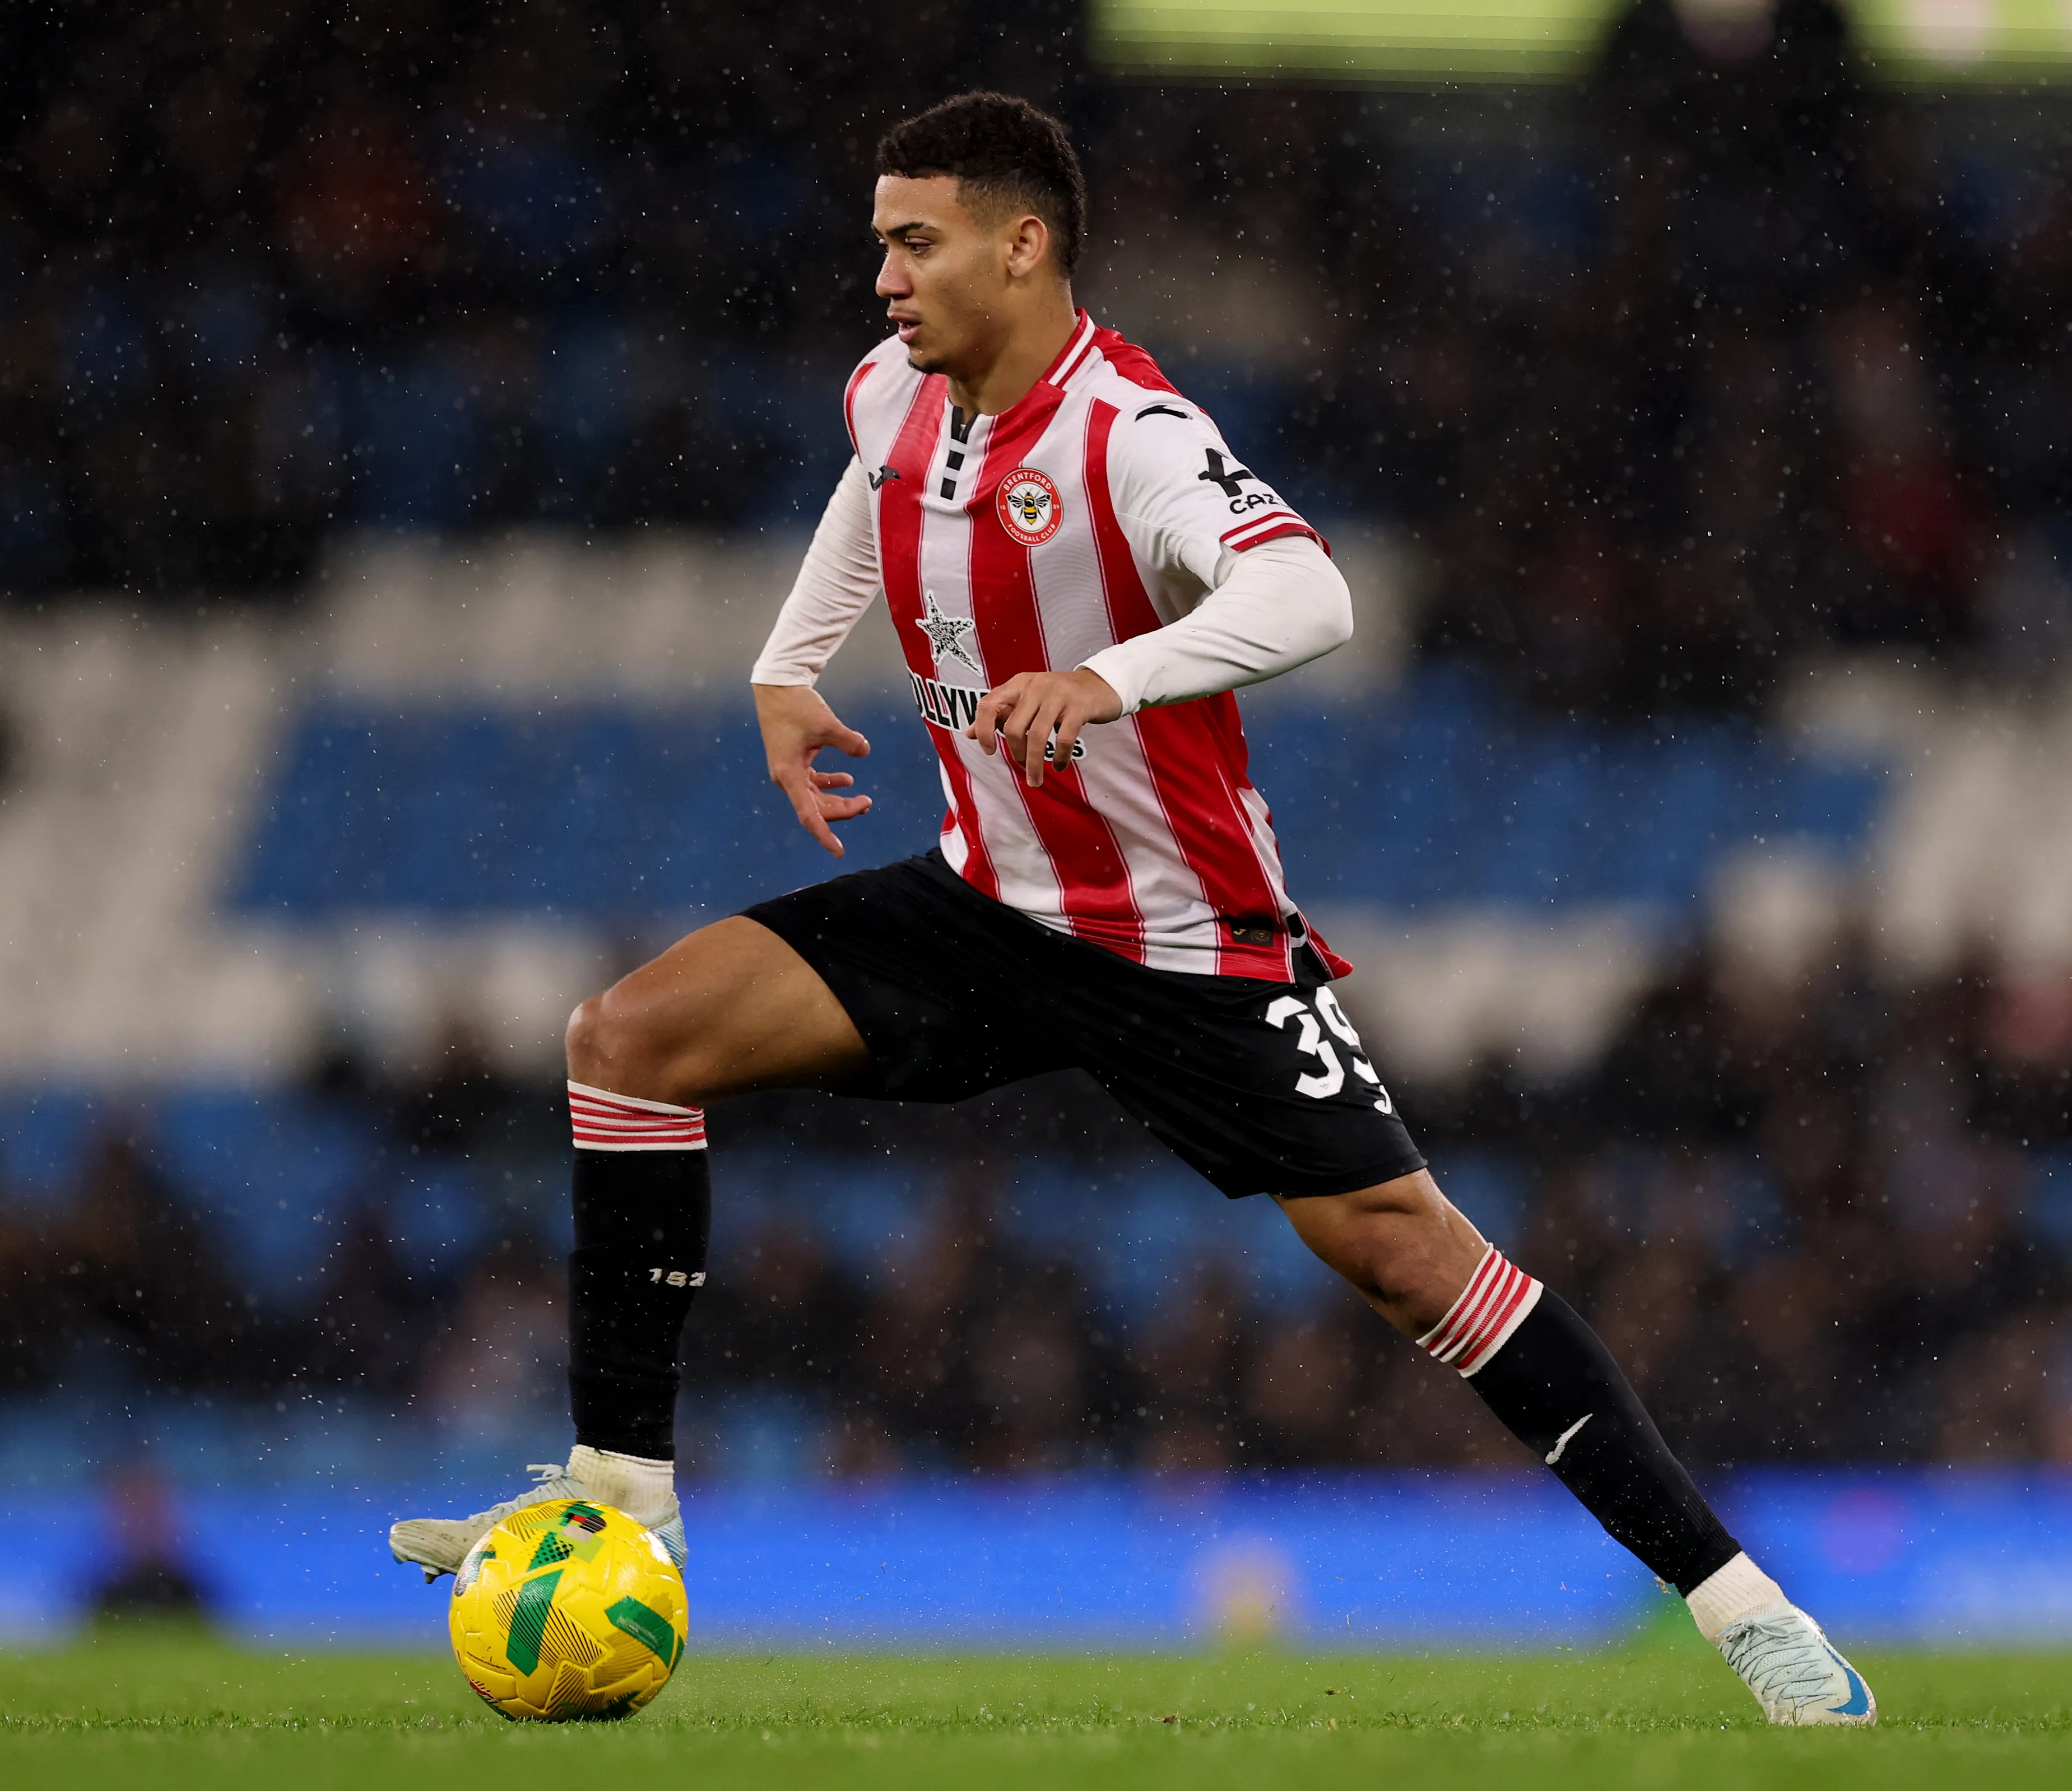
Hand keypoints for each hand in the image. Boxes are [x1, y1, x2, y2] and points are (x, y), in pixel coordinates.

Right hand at [753, 682, 870, 856]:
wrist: (777, 688)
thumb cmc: (796, 707)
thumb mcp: (827, 724)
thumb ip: (849, 741)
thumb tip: (864, 750)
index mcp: (790, 775)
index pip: (809, 815)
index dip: (824, 835)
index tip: (839, 851)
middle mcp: (787, 778)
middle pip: (817, 808)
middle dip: (842, 810)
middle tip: (867, 803)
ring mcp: (790, 771)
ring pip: (817, 797)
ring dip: (839, 800)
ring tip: (864, 799)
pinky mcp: (795, 762)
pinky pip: (814, 783)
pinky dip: (831, 784)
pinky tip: (848, 780)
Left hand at [966, 667, 1121, 788]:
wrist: (1102, 684)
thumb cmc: (1061, 696)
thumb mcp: (1029, 700)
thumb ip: (1001, 714)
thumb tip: (969, 733)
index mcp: (1019, 684)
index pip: (989, 704)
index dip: (984, 730)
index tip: (989, 750)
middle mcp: (1036, 686)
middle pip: (1013, 727)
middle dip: (1016, 754)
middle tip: (1024, 768)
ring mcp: (1058, 695)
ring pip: (1036, 736)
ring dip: (1034, 764)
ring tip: (1035, 780)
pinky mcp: (1079, 706)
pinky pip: (1063, 737)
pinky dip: (1059, 757)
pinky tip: (1060, 765)